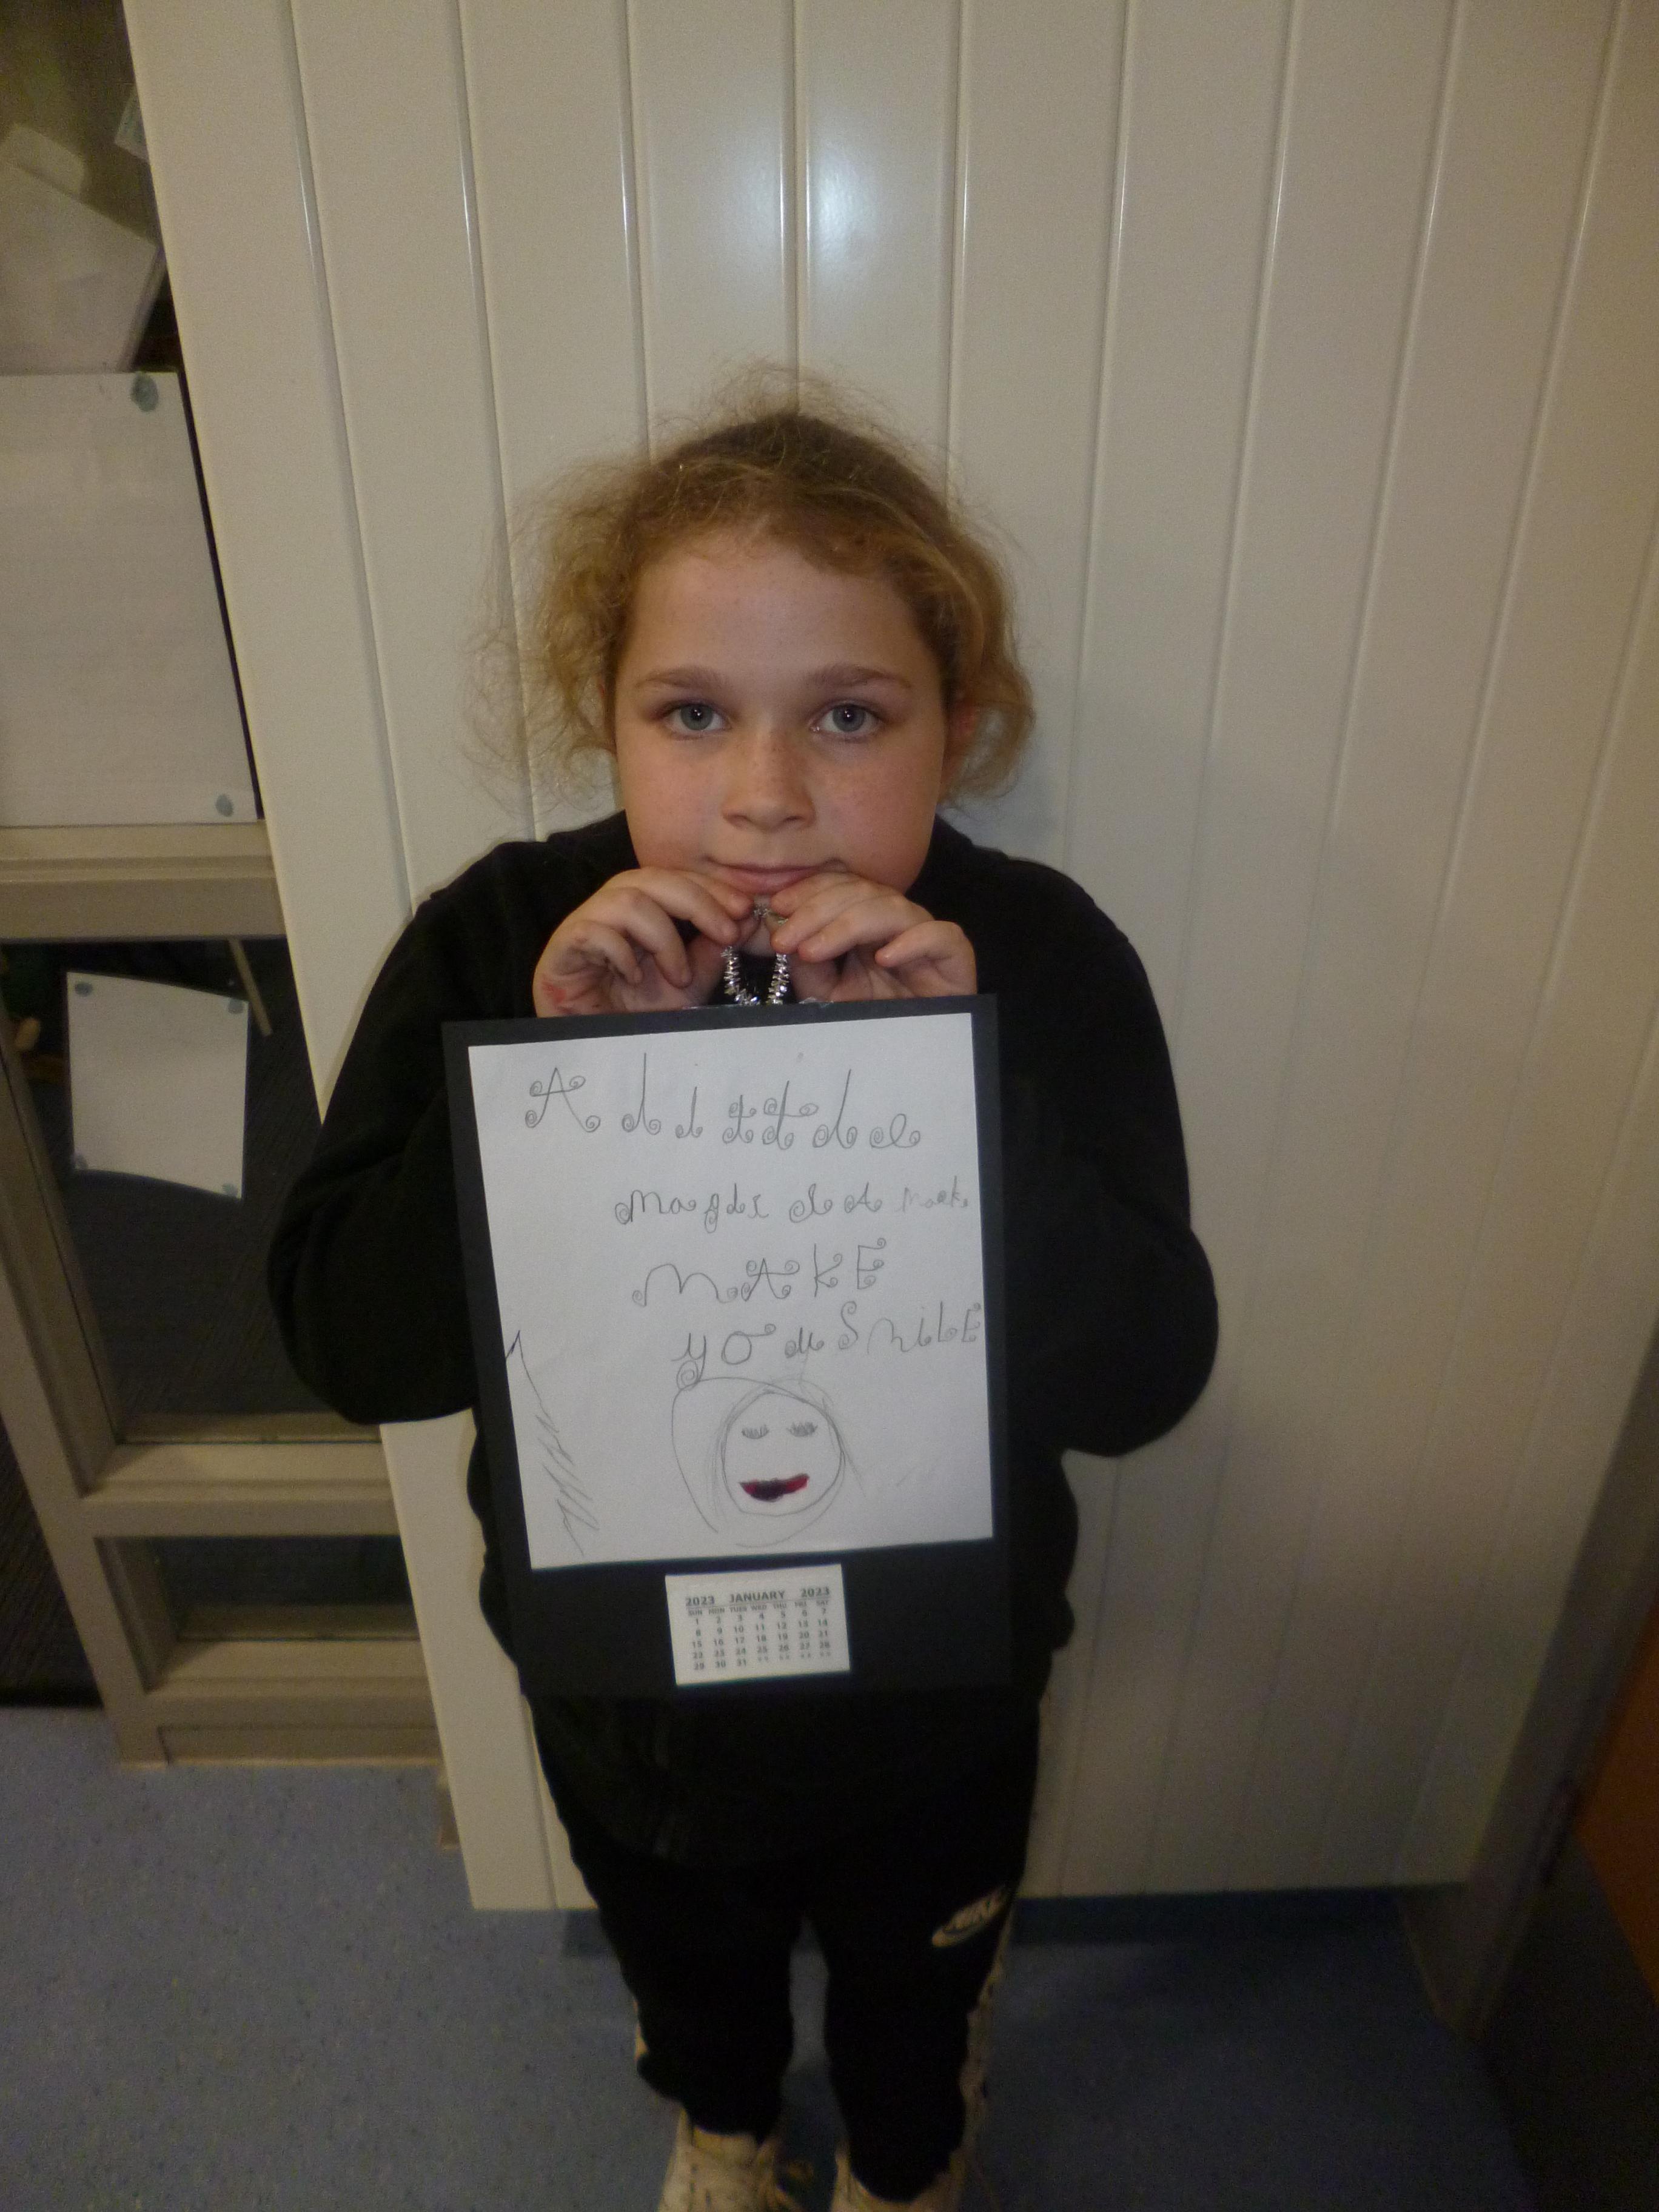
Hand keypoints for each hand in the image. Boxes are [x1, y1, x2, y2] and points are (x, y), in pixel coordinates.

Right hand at [531, 870, 753, 1016]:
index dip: (711, 888)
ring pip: (627, 900)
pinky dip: (621, 953)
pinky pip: (592, 931)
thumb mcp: (688, 983)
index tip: (745, 909)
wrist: (594, 1045)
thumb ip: (713, 951)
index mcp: (643, 907)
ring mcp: (585, 923)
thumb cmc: (637, 1011)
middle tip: (727, 933)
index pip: (677, 878)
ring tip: (678, 976)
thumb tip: (748, 920)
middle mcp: (613, 906)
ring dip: (663, 937)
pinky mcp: (562, 947)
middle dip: (698, 902)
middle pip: (653, 878)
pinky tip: (633, 977)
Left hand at [765, 872, 975, 1000]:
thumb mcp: (828, 994)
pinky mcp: (955, 955)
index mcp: (866, 921)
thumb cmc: (872, 1021)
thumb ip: (807, 964)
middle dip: (816, 911)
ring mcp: (926, 934)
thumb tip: (782, 930)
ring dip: (847, 924)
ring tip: (814, 950)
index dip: (808, 890)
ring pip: (893, 907)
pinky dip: (911, 941)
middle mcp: (895, 921)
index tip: (776, 908)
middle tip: (784, 938)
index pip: (840, 886)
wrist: (914, 1056)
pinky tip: (883, 958)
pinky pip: (939, 936)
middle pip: (862, 891)